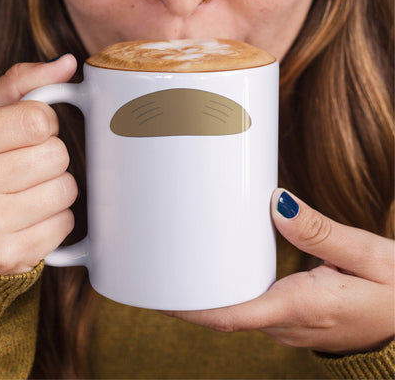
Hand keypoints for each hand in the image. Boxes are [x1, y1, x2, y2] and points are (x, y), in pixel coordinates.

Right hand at [0, 55, 78, 274]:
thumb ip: (21, 86)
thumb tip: (66, 63)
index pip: (38, 121)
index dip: (40, 123)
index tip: (24, 131)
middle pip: (56, 156)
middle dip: (47, 155)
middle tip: (20, 164)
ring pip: (66, 190)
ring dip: (54, 187)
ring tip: (22, 191)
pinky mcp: (9, 257)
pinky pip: (65, 225)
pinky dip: (54, 218)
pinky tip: (26, 216)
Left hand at [165, 188, 394, 353]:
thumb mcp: (369, 254)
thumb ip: (320, 232)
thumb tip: (276, 205)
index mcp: (301, 306)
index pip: (232, 316)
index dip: (193, 308)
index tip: (162, 295)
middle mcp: (287, 324)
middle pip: (226, 315)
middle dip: (191, 298)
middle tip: (162, 266)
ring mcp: (288, 326)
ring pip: (237, 314)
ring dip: (209, 296)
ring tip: (184, 266)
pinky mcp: (293, 319)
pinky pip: (252, 308)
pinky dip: (231, 295)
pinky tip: (223, 274)